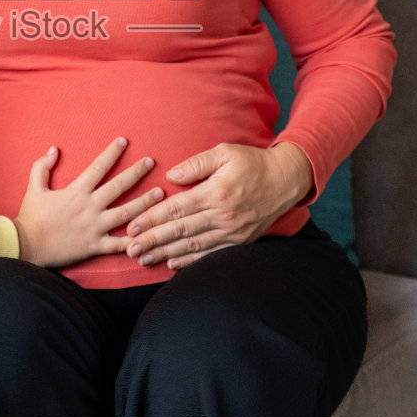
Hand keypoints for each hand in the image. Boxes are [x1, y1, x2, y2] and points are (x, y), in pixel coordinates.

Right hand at [14, 138, 161, 268]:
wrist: (25, 246)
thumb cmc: (30, 217)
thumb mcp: (33, 188)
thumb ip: (42, 167)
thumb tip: (53, 149)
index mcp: (76, 192)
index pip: (99, 167)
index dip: (112, 152)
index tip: (124, 141)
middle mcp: (89, 207)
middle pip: (118, 187)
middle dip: (136, 173)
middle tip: (151, 162)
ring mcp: (94, 227)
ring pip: (126, 213)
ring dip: (144, 203)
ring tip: (160, 194)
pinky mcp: (94, 246)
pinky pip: (118, 244)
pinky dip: (134, 241)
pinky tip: (149, 234)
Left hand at [125, 141, 313, 269]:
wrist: (286, 180)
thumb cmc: (252, 162)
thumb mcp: (225, 152)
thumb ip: (197, 163)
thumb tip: (171, 176)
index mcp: (216, 192)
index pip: (177, 208)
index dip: (152, 219)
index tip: (131, 227)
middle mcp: (223, 215)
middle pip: (181, 231)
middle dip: (153, 241)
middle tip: (129, 249)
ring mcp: (233, 231)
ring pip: (193, 246)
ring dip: (166, 254)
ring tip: (143, 259)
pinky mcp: (240, 241)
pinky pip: (211, 254)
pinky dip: (191, 261)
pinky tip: (172, 264)